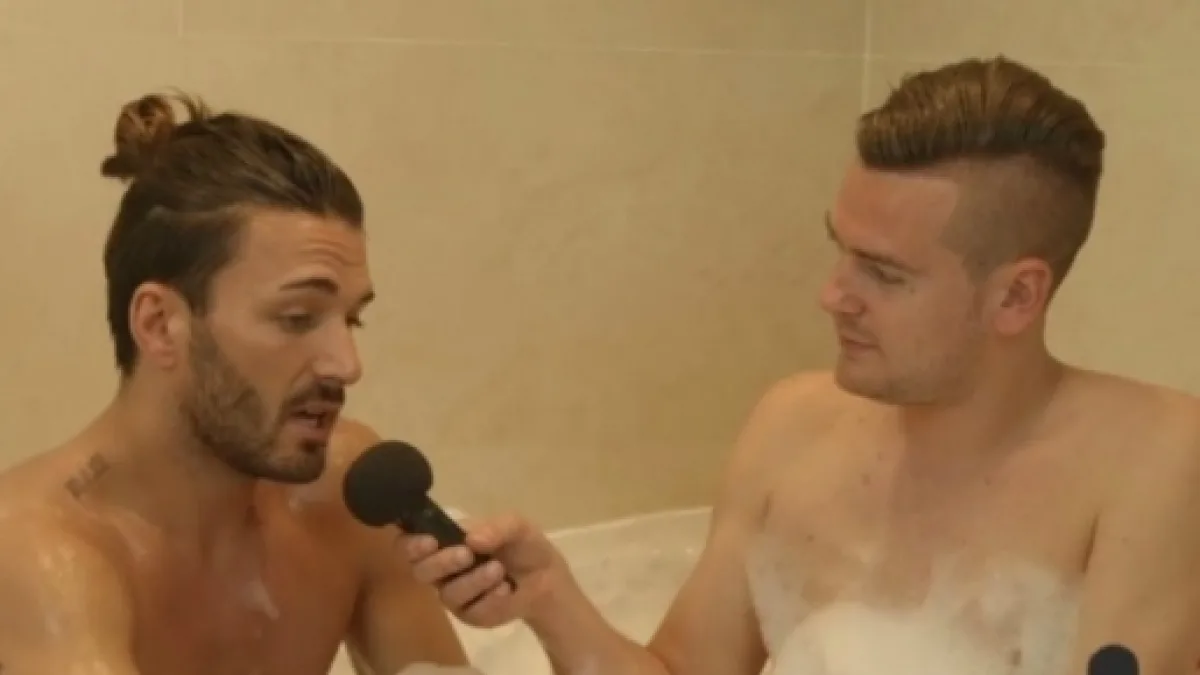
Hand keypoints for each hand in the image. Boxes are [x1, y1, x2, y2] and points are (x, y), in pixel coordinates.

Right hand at [401, 512, 568, 627]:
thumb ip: (495, 527)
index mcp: (445, 541)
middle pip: (421, 571)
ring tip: (499, 570)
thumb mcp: (515, 526)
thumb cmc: (522, 545)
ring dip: (474, 580)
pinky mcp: (470, 616)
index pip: (409, 543)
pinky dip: (490, 599)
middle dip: (442, 562)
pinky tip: (505, 590)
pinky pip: (471, 611)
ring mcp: (454, 595)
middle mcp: (442, 569)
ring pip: (448, 594)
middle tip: (467, 554)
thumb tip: (472, 538)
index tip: (429, 541)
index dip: (411, 544)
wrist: (546, 577)